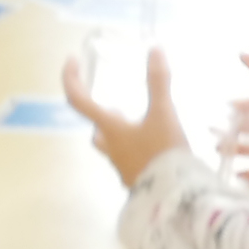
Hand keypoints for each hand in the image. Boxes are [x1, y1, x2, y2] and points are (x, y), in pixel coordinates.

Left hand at [61, 48, 186, 190]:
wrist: (177, 199)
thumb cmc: (164, 154)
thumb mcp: (164, 114)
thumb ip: (158, 83)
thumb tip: (155, 49)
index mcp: (111, 129)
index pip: (78, 100)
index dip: (71, 78)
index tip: (73, 61)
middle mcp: (111, 149)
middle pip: (97, 129)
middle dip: (104, 117)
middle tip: (119, 108)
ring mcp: (123, 168)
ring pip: (113, 147)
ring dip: (120, 136)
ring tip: (141, 131)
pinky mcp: (138, 183)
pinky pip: (132, 164)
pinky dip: (138, 154)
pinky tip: (156, 155)